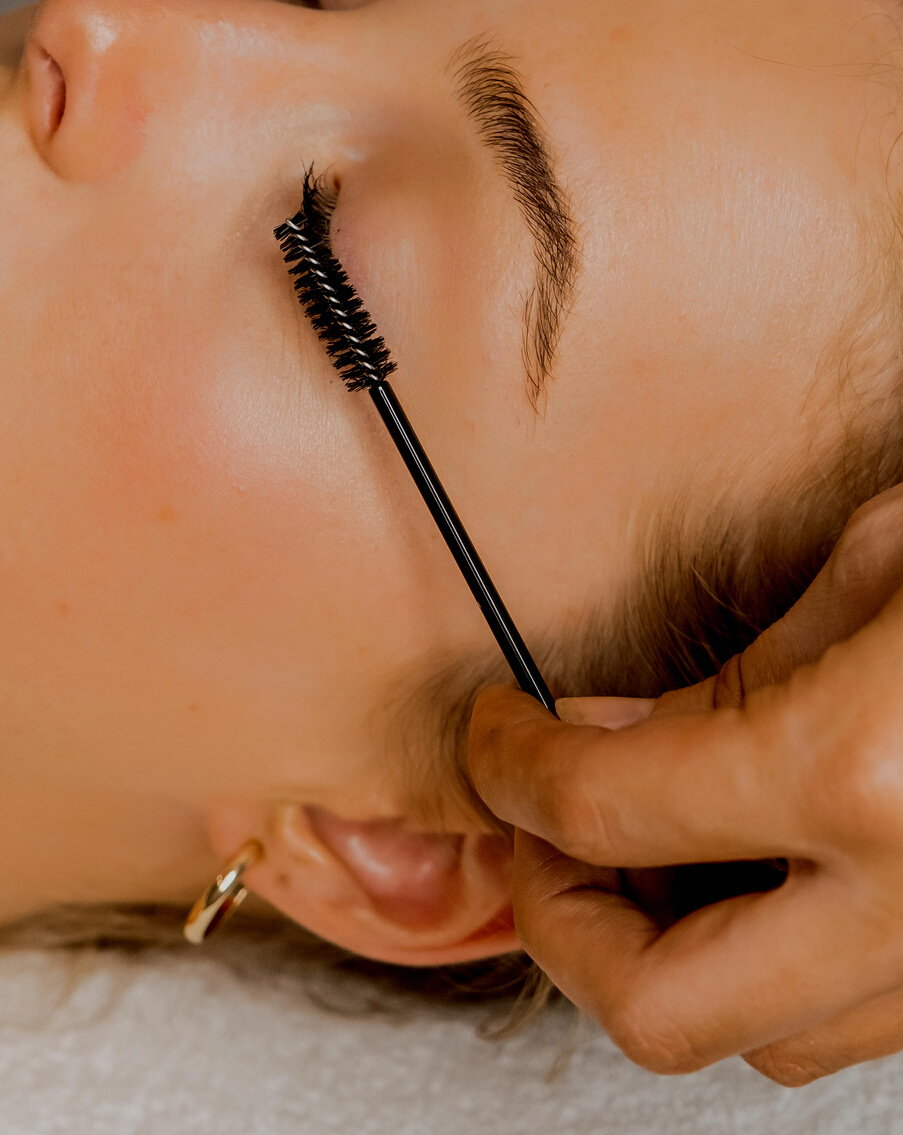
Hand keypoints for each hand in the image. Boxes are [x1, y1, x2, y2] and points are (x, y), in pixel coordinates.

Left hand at [468, 484, 902, 1084]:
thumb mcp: (879, 569)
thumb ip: (731, 679)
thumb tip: (601, 736)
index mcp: (865, 776)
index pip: (606, 810)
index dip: (513, 773)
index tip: (493, 740)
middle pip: (661, 1010)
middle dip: (560, 925)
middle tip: (526, 835)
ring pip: (762, 1036)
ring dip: (659, 956)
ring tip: (619, 859)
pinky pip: (849, 1011)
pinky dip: (763, 961)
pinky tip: (738, 876)